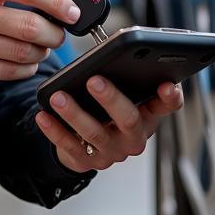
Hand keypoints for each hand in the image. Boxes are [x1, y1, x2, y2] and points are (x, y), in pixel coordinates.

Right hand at [0, 0, 79, 86]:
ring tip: (41, 48)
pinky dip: (26, 67)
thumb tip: (54, 6)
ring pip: (25, 52)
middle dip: (55, 34)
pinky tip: (24, 62)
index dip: (58, 2)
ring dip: (42, 53)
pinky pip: (11, 71)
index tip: (73, 12)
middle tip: (58, 35)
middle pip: (32, 26)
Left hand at [34, 76, 183, 172]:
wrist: (88, 145)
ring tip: (58, 97)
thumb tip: (110, 52)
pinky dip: (55, 131)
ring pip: (94, 133)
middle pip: (129, 119)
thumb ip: (126, 77)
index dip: (170, 97)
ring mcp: (111, 152)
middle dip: (111, 99)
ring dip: (74, 113)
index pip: (166, 106)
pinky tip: (44, 116)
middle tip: (94, 80)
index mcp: (148, 115)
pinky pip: (69, 146)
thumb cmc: (109, 111)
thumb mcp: (125, 95)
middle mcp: (133, 137)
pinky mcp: (87, 161)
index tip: (167, 85)